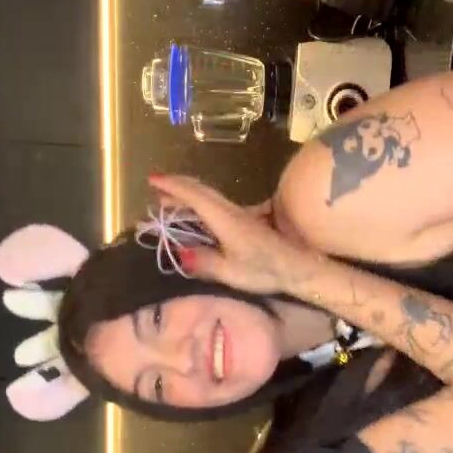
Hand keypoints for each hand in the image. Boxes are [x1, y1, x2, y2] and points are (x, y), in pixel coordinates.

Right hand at [147, 172, 314, 295]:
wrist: (299, 266)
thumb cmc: (265, 270)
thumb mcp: (231, 272)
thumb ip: (205, 262)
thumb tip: (180, 253)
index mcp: (225, 219)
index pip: (194, 196)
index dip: (172, 187)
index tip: (153, 179)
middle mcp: (231, 211)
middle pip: (201, 190)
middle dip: (177, 186)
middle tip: (156, 187)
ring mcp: (240, 214)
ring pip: (209, 196)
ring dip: (188, 194)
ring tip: (169, 200)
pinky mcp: (246, 221)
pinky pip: (216, 204)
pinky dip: (200, 203)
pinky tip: (196, 214)